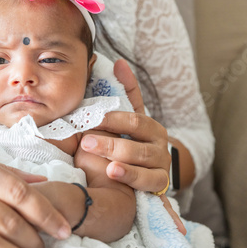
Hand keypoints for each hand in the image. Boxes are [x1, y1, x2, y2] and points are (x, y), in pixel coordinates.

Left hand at [81, 59, 185, 234]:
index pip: (132, 119)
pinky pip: (148, 182)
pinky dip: (132, 178)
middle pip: (135, 142)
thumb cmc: (129, 142)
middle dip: (109, 142)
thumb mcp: (125, 119)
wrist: (149, 171)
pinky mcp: (160, 185)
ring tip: (103, 162)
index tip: (90, 118)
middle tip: (85, 141)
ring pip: (142, 162)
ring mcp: (161, 165)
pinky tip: (114, 174)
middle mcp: (159, 144)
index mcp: (149, 126)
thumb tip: (117, 62)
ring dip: (120, 161)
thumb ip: (123, 93)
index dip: (112, 119)